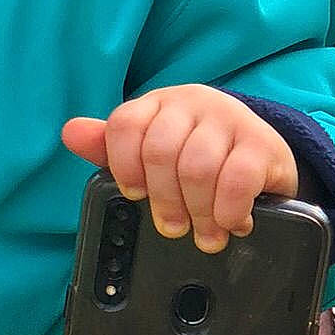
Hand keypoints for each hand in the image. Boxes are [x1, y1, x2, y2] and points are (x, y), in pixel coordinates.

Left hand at [62, 84, 297, 251]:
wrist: (263, 159)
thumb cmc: (196, 159)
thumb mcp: (149, 154)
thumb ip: (109, 148)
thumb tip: (71, 132)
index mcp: (157, 104)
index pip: (125, 125)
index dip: (124, 166)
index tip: (134, 193)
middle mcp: (192, 103)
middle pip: (159, 152)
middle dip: (163, 200)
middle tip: (172, 227)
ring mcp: (230, 118)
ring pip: (196, 168)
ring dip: (198, 212)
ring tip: (204, 232)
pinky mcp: (263, 142)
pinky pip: (237, 179)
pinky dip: (228, 210)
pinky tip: (230, 221)